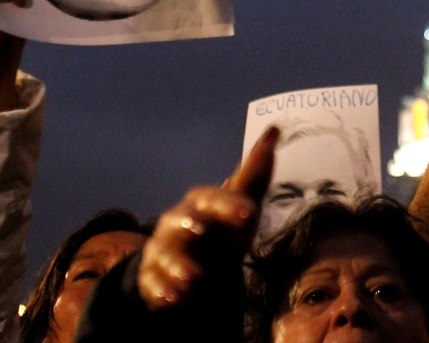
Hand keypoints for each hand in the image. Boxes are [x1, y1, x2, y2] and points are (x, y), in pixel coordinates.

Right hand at [138, 126, 279, 310]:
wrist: (192, 268)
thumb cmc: (221, 231)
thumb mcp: (241, 206)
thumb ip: (255, 173)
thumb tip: (275, 129)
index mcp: (203, 203)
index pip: (213, 198)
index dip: (230, 204)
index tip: (249, 213)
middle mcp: (179, 222)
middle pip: (183, 219)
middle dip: (190, 223)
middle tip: (202, 230)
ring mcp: (163, 250)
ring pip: (166, 253)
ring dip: (179, 264)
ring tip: (194, 277)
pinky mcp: (154, 278)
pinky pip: (155, 285)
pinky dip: (164, 291)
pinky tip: (174, 299)